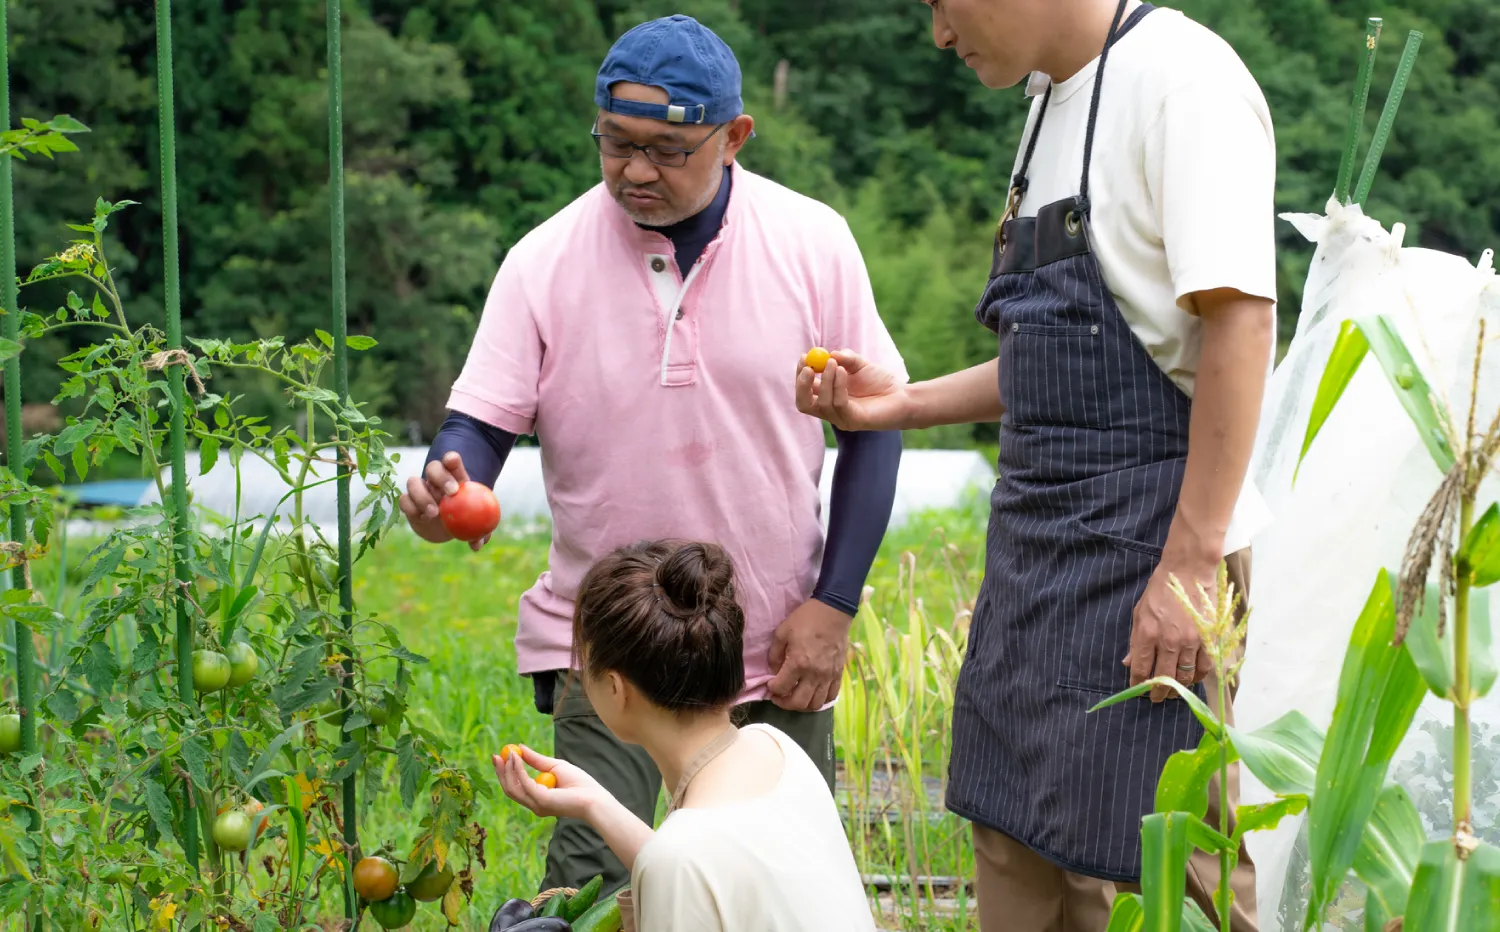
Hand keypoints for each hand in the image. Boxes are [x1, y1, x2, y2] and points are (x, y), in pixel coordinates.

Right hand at [398, 451, 492, 550]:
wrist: (445, 528)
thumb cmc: (464, 520)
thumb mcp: (474, 525)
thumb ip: (479, 533)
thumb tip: (478, 544)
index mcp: (454, 477)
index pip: (452, 461)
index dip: (451, 459)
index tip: (454, 462)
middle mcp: (435, 480)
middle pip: (433, 467)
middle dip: (441, 477)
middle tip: (451, 493)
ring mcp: (420, 489)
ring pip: (413, 481)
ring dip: (423, 496)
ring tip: (434, 512)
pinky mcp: (408, 501)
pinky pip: (404, 500)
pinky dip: (411, 507)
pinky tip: (421, 518)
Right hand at [492, 745, 614, 822]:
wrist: (594, 797)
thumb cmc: (579, 784)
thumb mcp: (555, 766)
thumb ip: (537, 760)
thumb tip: (520, 747)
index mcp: (537, 798)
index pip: (515, 787)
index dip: (505, 773)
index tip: (500, 756)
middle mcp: (533, 804)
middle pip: (509, 789)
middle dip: (501, 772)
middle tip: (496, 755)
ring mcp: (535, 804)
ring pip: (512, 787)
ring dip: (508, 769)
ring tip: (509, 753)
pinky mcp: (540, 801)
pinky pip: (524, 783)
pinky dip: (518, 769)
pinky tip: (517, 757)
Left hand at [767, 598, 852, 711]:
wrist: (833, 611)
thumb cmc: (805, 619)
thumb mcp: (782, 632)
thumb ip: (774, 654)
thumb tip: (774, 671)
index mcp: (798, 663)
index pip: (781, 688)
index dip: (772, 689)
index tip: (770, 684)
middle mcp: (814, 674)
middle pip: (798, 702)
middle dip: (784, 703)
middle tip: (779, 696)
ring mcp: (828, 676)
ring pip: (815, 704)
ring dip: (802, 705)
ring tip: (795, 696)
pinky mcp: (838, 674)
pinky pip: (830, 697)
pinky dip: (819, 700)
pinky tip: (812, 693)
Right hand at [795, 349, 907, 431]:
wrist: (903, 396)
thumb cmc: (881, 382)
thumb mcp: (860, 365)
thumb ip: (846, 359)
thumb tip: (830, 354)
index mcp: (828, 396)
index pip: (805, 390)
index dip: (801, 375)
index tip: (804, 357)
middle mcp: (830, 410)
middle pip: (804, 403)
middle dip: (802, 385)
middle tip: (809, 367)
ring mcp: (841, 418)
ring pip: (822, 403)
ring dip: (826, 380)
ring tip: (836, 364)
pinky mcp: (853, 421)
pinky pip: (838, 404)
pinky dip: (838, 386)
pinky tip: (844, 371)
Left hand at [1124, 559, 1214, 701]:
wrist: (1188, 572)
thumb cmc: (1160, 591)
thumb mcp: (1139, 613)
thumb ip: (1135, 641)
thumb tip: (1128, 663)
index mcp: (1147, 633)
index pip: (1141, 668)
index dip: (1138, 684)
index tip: (1138, 690)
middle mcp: (1169, 640)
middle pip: (1163, 678)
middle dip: (1158, 692)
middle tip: (1156, 698)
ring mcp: (1191, 641)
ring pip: (1185, 676)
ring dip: (1178, 688)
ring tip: (1173, 692)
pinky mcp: (1208, 639)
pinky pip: (1204, 667)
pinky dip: (1197, 677)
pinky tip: (1191, 679)